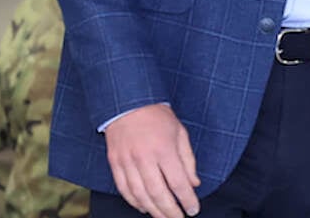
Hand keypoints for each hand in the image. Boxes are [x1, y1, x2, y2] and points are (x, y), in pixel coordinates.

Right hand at [104, 103, 199, 217]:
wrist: (128, 102)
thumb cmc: (158, 116)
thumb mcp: (180, 133)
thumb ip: (188, 160)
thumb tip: (194, 184)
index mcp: (164, 149)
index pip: (178, 182)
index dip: (186, 199)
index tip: (193, 209)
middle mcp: (145, 158)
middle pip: (158, 193)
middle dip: (170, 211)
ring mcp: (127, 162)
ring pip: (140, 195)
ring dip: (153, 210)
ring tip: (163, 217)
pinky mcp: (115, 163)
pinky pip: (124, 189)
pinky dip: (134, 202)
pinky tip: (144, 207)